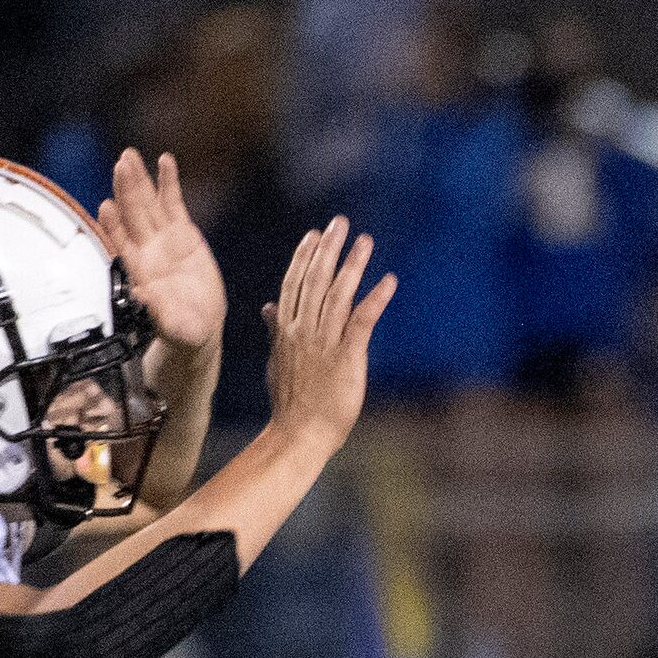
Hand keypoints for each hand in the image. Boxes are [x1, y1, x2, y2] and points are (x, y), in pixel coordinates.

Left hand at [102, 149, 225, 352]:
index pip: (121, 242)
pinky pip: (174, 203)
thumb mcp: (173, 327)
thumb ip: (157, 311)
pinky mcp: (183, 233)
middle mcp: (146, 249)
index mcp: (139, 271)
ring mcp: (163, 238)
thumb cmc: (181, 330)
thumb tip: (141, 294)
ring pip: (148, 204)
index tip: (107, 206)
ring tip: (131, 157)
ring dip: (140, 180)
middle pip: (133, 214)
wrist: (199, 327)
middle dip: (126, 189)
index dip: (113, 224)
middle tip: (121, 164)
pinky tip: (165, 162)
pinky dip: (169, 183)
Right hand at [262, 216, 393, 447]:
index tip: (314, 234)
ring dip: (352, 265)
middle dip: (328, 249)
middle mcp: (302, 331)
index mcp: (286, 330)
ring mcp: (323, 343)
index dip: (305, 257)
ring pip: (337, 295)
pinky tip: (389, 280)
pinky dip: (376, 299)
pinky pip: (362, 322)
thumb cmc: (290, 401)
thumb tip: (268, 307)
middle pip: (315, 281)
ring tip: (365, 241)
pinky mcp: (346, 358)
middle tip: (340, 222)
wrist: (297, 435)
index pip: (294, 284)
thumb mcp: (277, 359)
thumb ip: (275, 330)